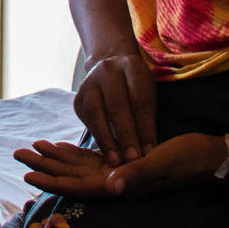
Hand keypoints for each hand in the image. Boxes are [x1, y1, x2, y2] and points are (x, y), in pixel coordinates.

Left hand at [14, 132, 227, 198]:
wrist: (212, 158)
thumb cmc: (189, 160)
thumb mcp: (162, 163)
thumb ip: (136, 175)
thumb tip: (110, 186)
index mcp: (123, 186)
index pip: (81, 186)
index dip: (54, 180)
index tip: (29, 172)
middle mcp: (117, 183)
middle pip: (73, 177)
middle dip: (46, 166)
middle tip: (18, 153)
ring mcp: (121, 173)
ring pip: (80, 167)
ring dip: (56, 158)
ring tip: (32, 146)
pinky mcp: (127, 161)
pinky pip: (94, 159)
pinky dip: (75, 153)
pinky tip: (61, 147)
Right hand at [73, 51, 157, 165]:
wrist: (110, 68)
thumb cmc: (135, 87)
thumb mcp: (147, 94)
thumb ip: (147, 118)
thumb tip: (147, 151)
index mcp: (132, 66)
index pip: (140, 100)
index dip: (145, 128)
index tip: (149, 151)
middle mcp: (107, 70)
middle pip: (117, 106)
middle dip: (125, 135)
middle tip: (132, 159)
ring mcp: (89, 82)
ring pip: (96, 114)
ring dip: (107, 140)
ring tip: (116, 161)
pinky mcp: (78, 98)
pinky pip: (86, 120)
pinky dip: (96, 137)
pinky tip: (105, 152)